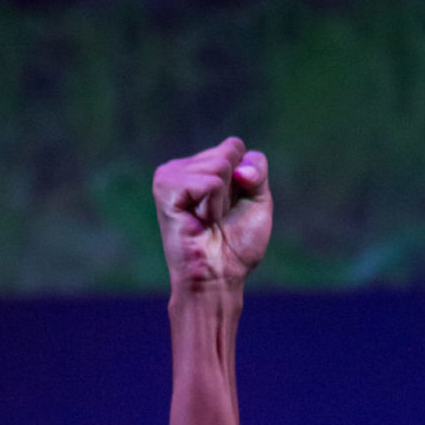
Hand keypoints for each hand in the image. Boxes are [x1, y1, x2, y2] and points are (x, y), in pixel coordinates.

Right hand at [153, 137, 271, 291]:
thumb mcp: (258, 201)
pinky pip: (209, 183)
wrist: (218, 278)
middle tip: (217, 218)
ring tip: (206, 221)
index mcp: (202, 166)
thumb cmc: (236, 246)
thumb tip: (240, 167)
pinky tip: (199, 222)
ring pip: (219, 166)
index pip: (236, 146)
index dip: (247, 178)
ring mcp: (170, 174)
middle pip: (228, 152)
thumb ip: (258, 170)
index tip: (231, 208)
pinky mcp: (165, 187)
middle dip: (233, 190)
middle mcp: (184, 166)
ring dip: (221, 202)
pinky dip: (212, 207)